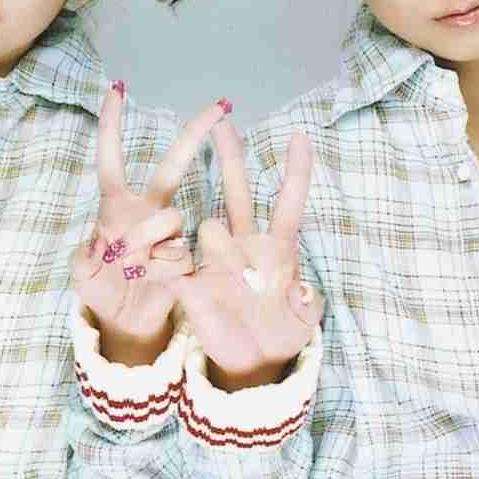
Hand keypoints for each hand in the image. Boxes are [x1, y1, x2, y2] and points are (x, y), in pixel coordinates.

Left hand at [71, 83, 228, 365]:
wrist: (127, 322)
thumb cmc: (102, 290)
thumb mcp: (83, 277)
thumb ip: (83, 260)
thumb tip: (97, 243)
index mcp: (114, 208)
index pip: (112, 160)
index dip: (112, 125)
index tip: (117, 88)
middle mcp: (145, 211)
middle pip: (170, 167)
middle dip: (194, 134)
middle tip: (220, 106)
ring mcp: (169, 232)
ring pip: (175, 216)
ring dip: (154, 240)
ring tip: (135, 268)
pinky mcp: (187, 255)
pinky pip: (184, 252)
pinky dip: (167, 268)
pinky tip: (156, 281)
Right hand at [171, 121, 323, 391]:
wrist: (249, 363)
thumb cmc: (282, 335)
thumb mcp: (304, 323)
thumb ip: (307, 303)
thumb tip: (303, 289)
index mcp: (278, 248)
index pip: (288, 202)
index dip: (296, 171)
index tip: (300, 134)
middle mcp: (245, 244)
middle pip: (237, 189)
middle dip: (229, 152)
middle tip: (219, 116)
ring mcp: (215, 259)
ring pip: (209, 225)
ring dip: (218, 247)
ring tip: (232, 282)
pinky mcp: (190, 281)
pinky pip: (176, 262)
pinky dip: (171, 263)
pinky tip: (175, 273)